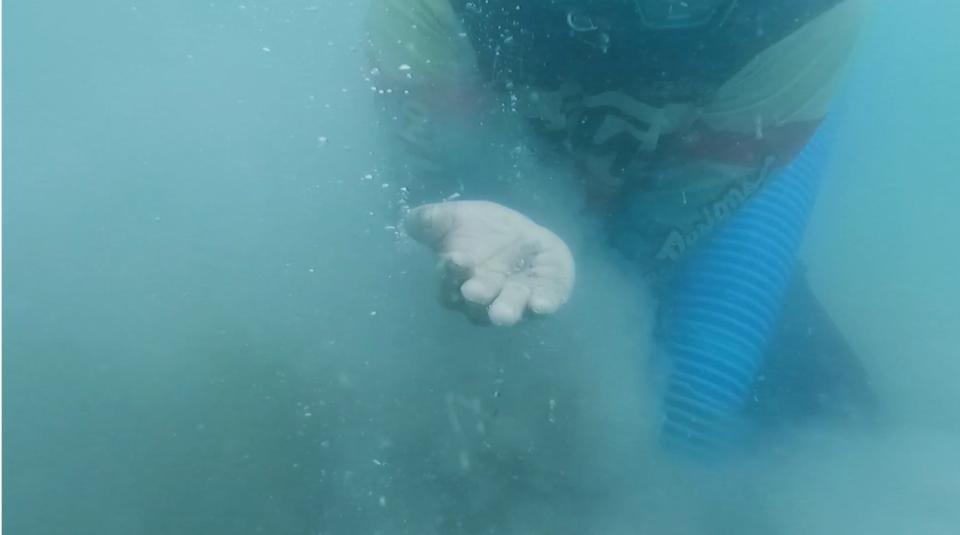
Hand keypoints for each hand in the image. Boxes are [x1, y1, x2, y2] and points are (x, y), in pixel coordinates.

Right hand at [405, 201, 574, 325]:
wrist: (524, 236)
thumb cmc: (482, 231)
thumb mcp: (455, 218)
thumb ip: (433, 220)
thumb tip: (410, 220)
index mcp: (460, 282)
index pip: (449, 286)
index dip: (450, 274)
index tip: (454, 258)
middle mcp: (487, 299)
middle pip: (478, 306)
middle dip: (478, 297)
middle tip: (473, 292)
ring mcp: (517, 299)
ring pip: (510, 309)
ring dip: (506, 310)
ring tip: (503, 314)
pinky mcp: (546, 295)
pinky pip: (544, 302)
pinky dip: (543, 304)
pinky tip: (542, 304)